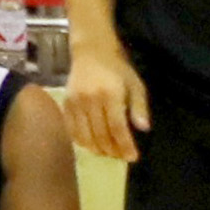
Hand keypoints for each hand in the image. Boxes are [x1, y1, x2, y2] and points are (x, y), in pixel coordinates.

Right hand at [61, 32, 144, 164]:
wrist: (91, 52)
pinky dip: (81, 141)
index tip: (133, 157)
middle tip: (121, 157)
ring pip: (85, 135)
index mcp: (110, 94)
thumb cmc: (117, 70)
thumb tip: (143, 128)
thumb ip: (139, 107)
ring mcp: (75, 102)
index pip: (117, 128)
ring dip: (97, 149)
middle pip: (100, 134)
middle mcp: (90, 99)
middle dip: (112, 150)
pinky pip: (71, 129)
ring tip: (107, 153)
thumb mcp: (135, 85)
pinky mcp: (66, 103)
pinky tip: (91, 144)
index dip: (125, 146)